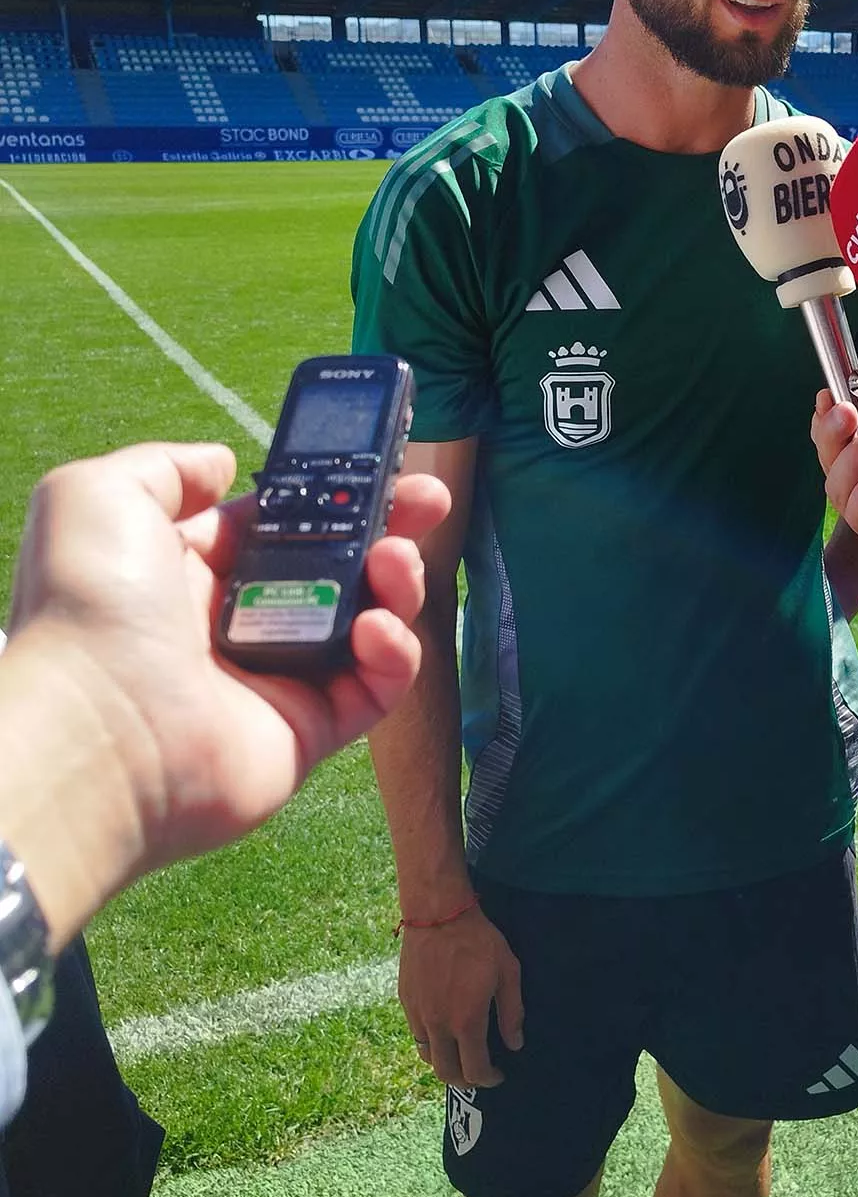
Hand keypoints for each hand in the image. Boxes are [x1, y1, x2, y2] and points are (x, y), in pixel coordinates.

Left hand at [1, 442, 448, 943]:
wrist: (99, 732)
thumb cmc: (89, 611)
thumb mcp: (100, 497)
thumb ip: (167, 467)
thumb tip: (222, 464)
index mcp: (193, 568)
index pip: (286, 524)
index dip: (334, 494)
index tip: (382, 467)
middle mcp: (239, 622)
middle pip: (340, 567)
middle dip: (390, 528)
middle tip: (429, 502)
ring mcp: (278, 679)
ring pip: (369, 622)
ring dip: (397, 584)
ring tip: (394, 563)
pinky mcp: (310, 731)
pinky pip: (376, 689)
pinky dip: (394, 655)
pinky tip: (377, 630)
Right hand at [398, 904, 523, 1089]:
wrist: (438, 913)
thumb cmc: (478, 941)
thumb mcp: (508, 973)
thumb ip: (512, 1013)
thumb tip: (515, 1044)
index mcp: (466, 1021)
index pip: (474, 1069)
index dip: (488, 1079)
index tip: (498, 1075)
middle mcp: (438, 1024)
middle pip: (446, 1072)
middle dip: (465, 1081)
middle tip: (479, 1073)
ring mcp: (418, 1013)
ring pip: (427, 1057)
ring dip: (444, 1064)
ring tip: (460, 1055)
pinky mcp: (405, 1001)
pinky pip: (416, 1034)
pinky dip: (430, 1043)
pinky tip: (443, 1031)